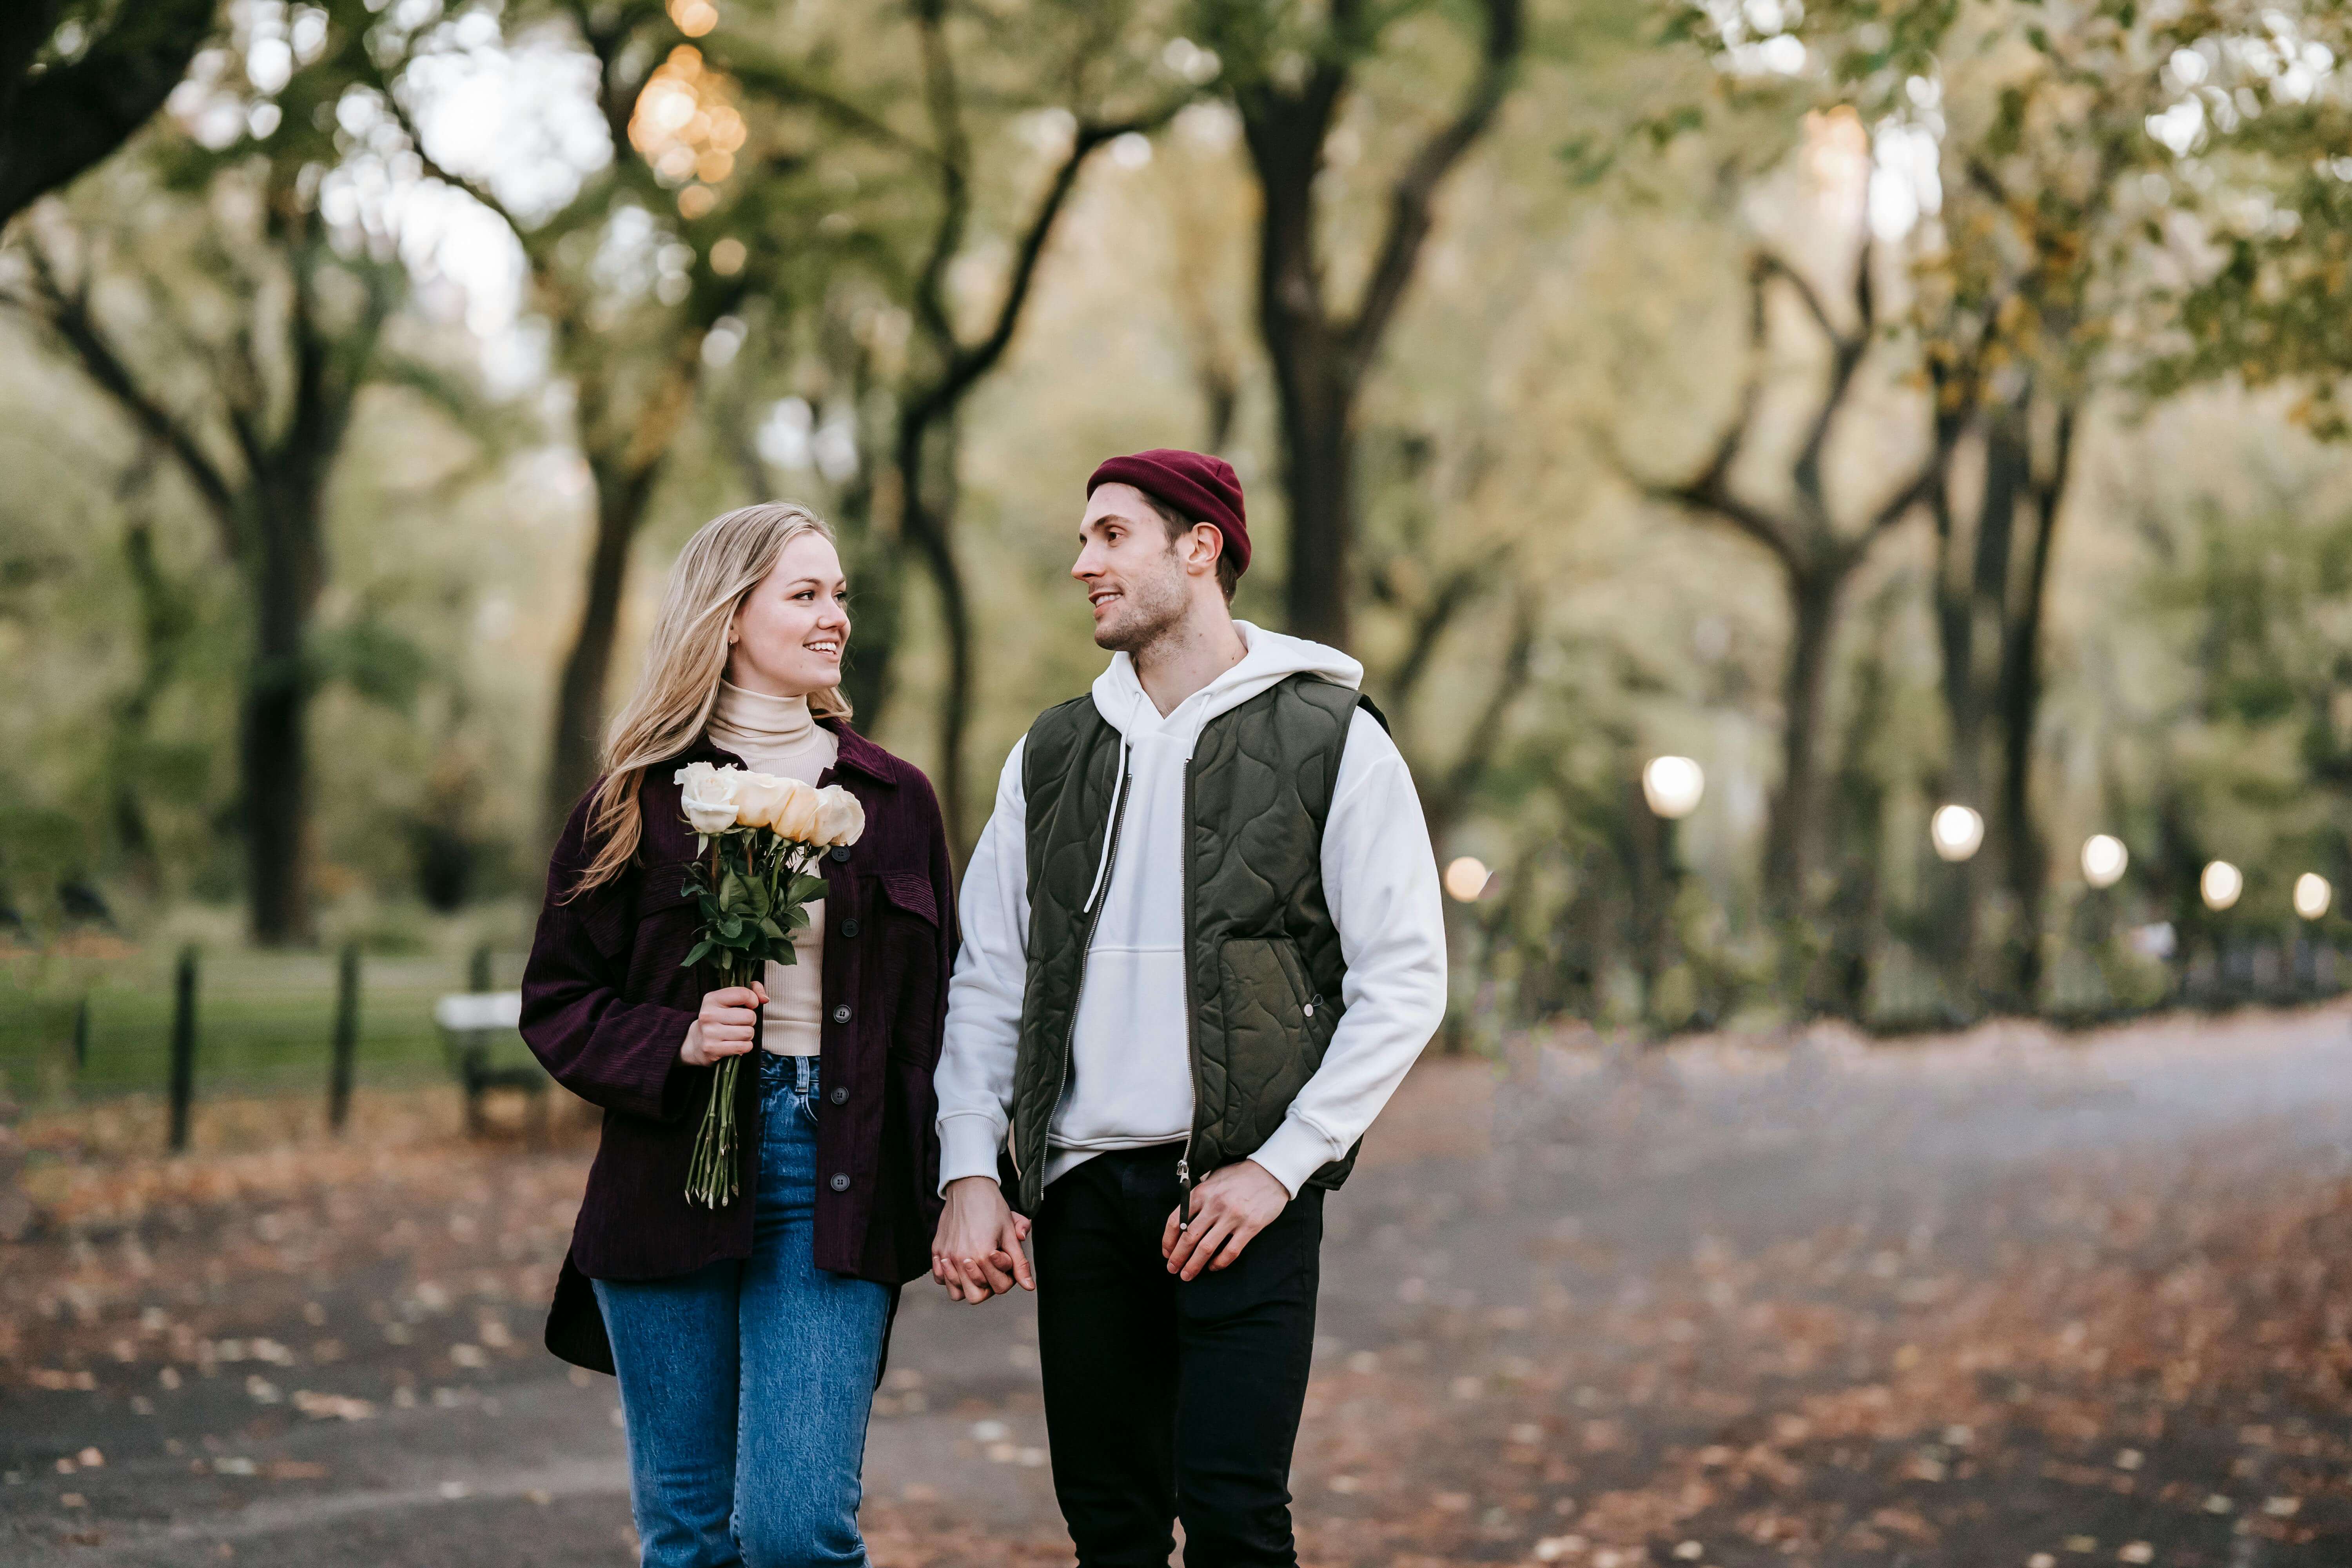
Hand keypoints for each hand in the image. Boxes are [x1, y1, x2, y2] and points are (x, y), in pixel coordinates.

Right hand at [681, 982, 768, 1065]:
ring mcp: (709, 1033)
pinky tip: (736, 1044)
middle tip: (741, 1023)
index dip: (753, 1000)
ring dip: (748, 1035)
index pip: (743, 994)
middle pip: (749, 1016)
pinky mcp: (712, 1049)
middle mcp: (708, 1015)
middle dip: (750, 1021)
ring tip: (738, 1034)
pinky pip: (744, 1047)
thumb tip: (765, 998)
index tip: (749, 1005)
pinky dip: (745, 1046)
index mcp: (712, 999)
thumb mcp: (729, 999)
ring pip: (748, 1032)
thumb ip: (752, 990)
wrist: (696, 1042)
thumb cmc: (719, 1017)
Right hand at [931, 1176, 1032, 1302]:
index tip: (1006, 1261)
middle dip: (988, 1285)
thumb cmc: (992, 1207)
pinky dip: (950, 1277)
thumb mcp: (1010, 1234)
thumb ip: (1020, 1263)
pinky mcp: (937, 1250)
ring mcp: (947, 1256)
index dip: (1008, 1278)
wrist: (969, 1186)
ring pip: (957, 1293)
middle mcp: (962, 1259)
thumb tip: (1029, 1287)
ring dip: (968, 1285)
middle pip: (977, 1296)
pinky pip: (940, 1279)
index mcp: (983, 1255)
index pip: (1000, 1288)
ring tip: (977, 1268)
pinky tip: (960, 1264)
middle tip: (992, 1268)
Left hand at [1162, 1161, 1287, 1280]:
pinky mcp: (1250, 1226)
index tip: (1166, 1252)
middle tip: (1173, 1269)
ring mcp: (1233, 1216)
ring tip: (1187, 1275)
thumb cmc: (1240, 1175)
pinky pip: (1231, 1251)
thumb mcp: (1213, 1178)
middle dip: (1178, 1257)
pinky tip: (1213, 1266)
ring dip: (1194, 1265)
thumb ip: (1198, 1196)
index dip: (1168, 1240)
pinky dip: (1219, 1262)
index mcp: (1202, 1192)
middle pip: (1188, 1237)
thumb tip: (1183, 1218)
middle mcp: (1214, 1205)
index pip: (1177, 1221)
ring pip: (1206, 1248)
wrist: (1271, 1171)